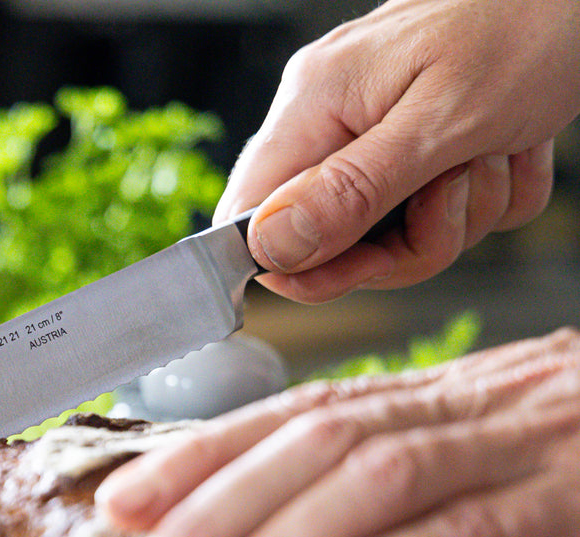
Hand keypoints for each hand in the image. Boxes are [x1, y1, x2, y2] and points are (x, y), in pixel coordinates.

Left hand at [97, 329, 579, 536]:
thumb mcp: (490, 441)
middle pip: (305, 454)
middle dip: (202, 529)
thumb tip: (279, 533)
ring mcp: (524, 448)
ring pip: (363, 490)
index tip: (117, 506)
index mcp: (440, 397)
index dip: (196, 458)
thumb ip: (399, 467)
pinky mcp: (574, 501)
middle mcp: (466, 409)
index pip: (292, 416)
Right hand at [216, 0, 579, 302]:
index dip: (298, 265)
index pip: (251, 218)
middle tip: (452, 200)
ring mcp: (376, 129)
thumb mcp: (441, 122)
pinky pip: (445, 211)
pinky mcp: (422, 142)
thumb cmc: (530, 23)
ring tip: (495, 155)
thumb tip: (269, 246)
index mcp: (314, 104)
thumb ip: (351, 191)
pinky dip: (491, 194)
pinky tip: (511, 148)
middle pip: (329, 239)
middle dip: (406, 241)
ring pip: (396, 234)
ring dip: (464, 213)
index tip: (364, 268)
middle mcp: (332, 116)